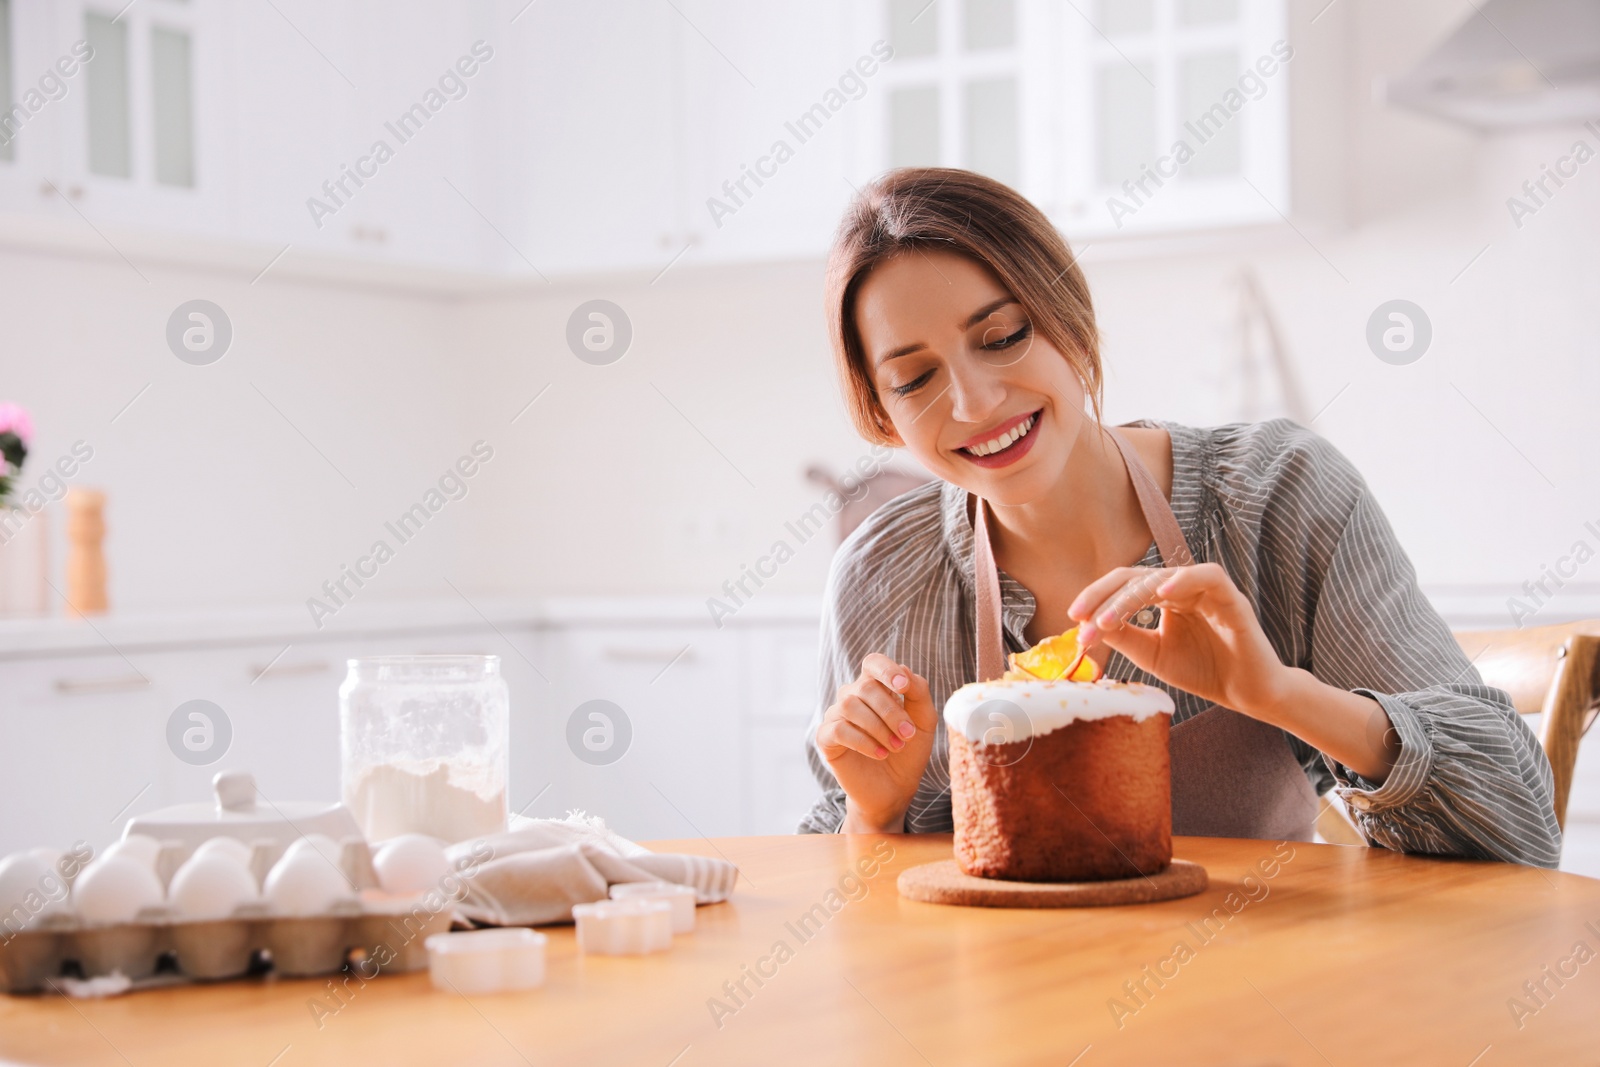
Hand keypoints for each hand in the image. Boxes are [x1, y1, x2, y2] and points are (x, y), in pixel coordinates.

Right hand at [816, 654, 938, 831]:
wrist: (895, 789)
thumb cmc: (909, 751)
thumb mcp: (924, 720)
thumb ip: (918, 692)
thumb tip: (903, 669)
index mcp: (876, 687)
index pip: (873, 663)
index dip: (886, 670)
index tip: (903, 687)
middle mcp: (852, 696)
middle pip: (865, 687)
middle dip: (891, 712)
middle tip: (908, 735)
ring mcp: (836, 716)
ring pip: (850, 706)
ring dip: (878, 728)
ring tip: (895, 748)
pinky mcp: (825, 738)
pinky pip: (838, 729)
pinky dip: (863, 742)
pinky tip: (880, 754)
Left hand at [1069, 562, 1292, 721]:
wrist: (1248, 695)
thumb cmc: (1203, 671)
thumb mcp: (1152, 654)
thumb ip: (1124, 635)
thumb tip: (1088, 622)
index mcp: (1164, 598)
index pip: (1124, 586)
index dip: (1097, 598)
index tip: (1074, 619)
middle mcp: (1182, 588)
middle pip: (1136, 577)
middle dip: (1104, 597)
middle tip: (1083, 619)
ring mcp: (1207, 591)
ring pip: (1163, 576)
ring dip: (1131, 596)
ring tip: (1108, 619)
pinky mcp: (1232, 599)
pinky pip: (1209, 576)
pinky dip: (1185, 579)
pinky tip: (1161, 592)